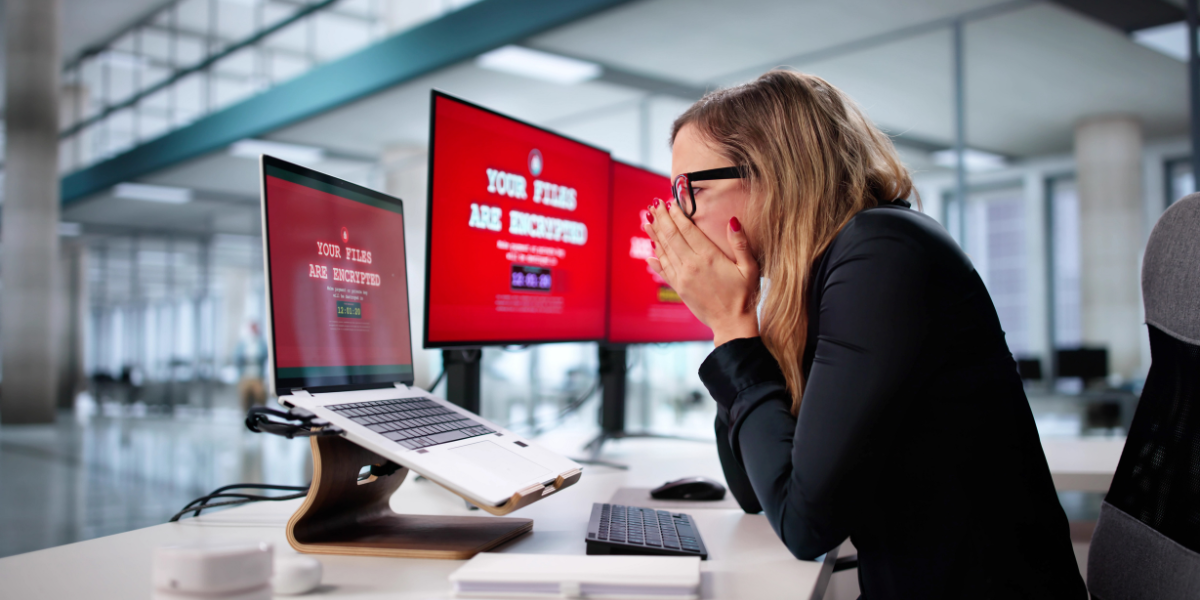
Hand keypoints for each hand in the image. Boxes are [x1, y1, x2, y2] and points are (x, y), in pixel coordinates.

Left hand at [642, 199, 759, 346]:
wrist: (732, 324)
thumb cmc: (744, 295)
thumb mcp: (749, 267)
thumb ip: (741, 243)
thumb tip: (733, 221)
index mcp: (709, 257)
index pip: (688, 230)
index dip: (678, 215)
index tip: (670, 202)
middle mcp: (692, 266)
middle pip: (672, 237)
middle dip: (662, 219)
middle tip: (653, 204)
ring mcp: (683, 277)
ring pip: (664, 251)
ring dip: (655, 235)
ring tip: (647, 220)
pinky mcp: (679, 288)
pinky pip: (664, 270)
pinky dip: (656, 259)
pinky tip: (650, 252)